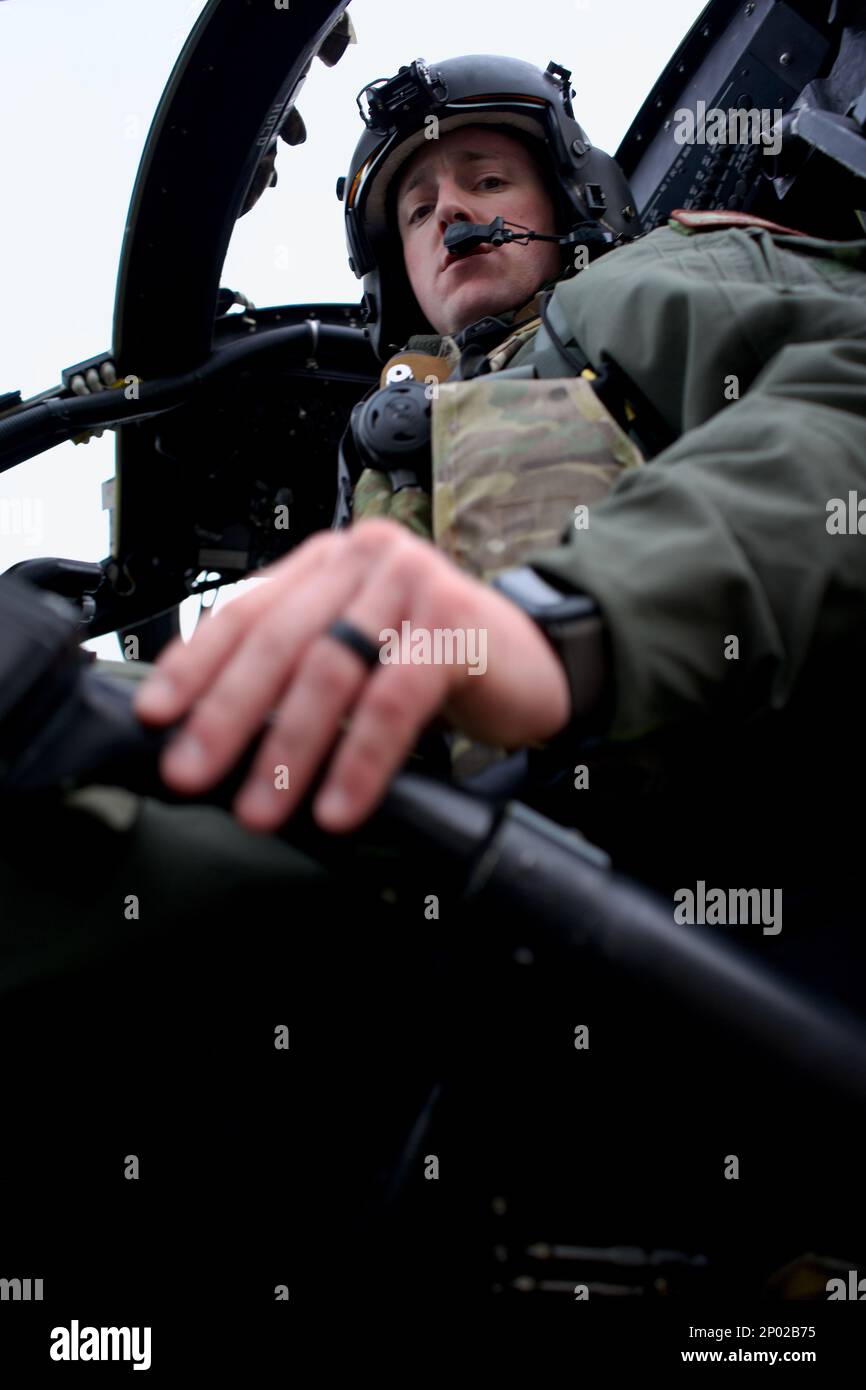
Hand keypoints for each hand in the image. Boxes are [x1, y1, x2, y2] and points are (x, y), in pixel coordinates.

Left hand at [133, 518, 571, 833]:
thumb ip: (298, 670)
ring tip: (261, 807)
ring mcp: (411, 584)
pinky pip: (393, 701)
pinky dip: (361, 759)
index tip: (155, 717)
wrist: (540, 658)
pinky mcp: (453, 623)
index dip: (194, 666)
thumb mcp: (358, 653)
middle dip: (227, 716)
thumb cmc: (439, 660)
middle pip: (277, 641)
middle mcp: (363, 561)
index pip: (244, 611)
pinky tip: (338, 804)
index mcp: (327, 565)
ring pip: (330, 672)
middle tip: (192, 772)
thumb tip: (216, 733)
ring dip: (288, 749)